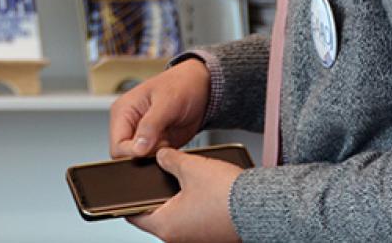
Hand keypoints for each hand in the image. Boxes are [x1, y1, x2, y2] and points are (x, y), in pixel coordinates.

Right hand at [109, 58, 210, 157]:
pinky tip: (171, 142)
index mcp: (123, 111)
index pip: (117, 145)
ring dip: (156, 155)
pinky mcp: (154, 143)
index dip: (133, 152)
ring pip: (140, 159)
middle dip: (146, 154)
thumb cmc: (182, 85)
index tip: (152, 147)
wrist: (201, 88)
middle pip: (126, 155)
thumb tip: (138, 148)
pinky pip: (153, 159)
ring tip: (168, 138)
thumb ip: (150, 125)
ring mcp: (142, 135)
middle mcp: (129, 124)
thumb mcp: (167, 102)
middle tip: (163, 140)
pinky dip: (164, 156)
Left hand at [127, 148, 241, 241]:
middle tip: (160, 174)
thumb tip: (161, 156)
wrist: (263, 207)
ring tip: (185, 178)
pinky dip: (194, 205)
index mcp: (166, 226)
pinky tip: (202, 189)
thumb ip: (169, 160)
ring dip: (178, 199)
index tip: (128, 186)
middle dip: (158, 193)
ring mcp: (197, 239)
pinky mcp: (212, 235)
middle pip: (157, 214)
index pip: (134, 214)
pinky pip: (195, 220)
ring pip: (177, 216)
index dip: (130, 197)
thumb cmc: (228, 195)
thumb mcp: (191, 167)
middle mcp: (179, 238)